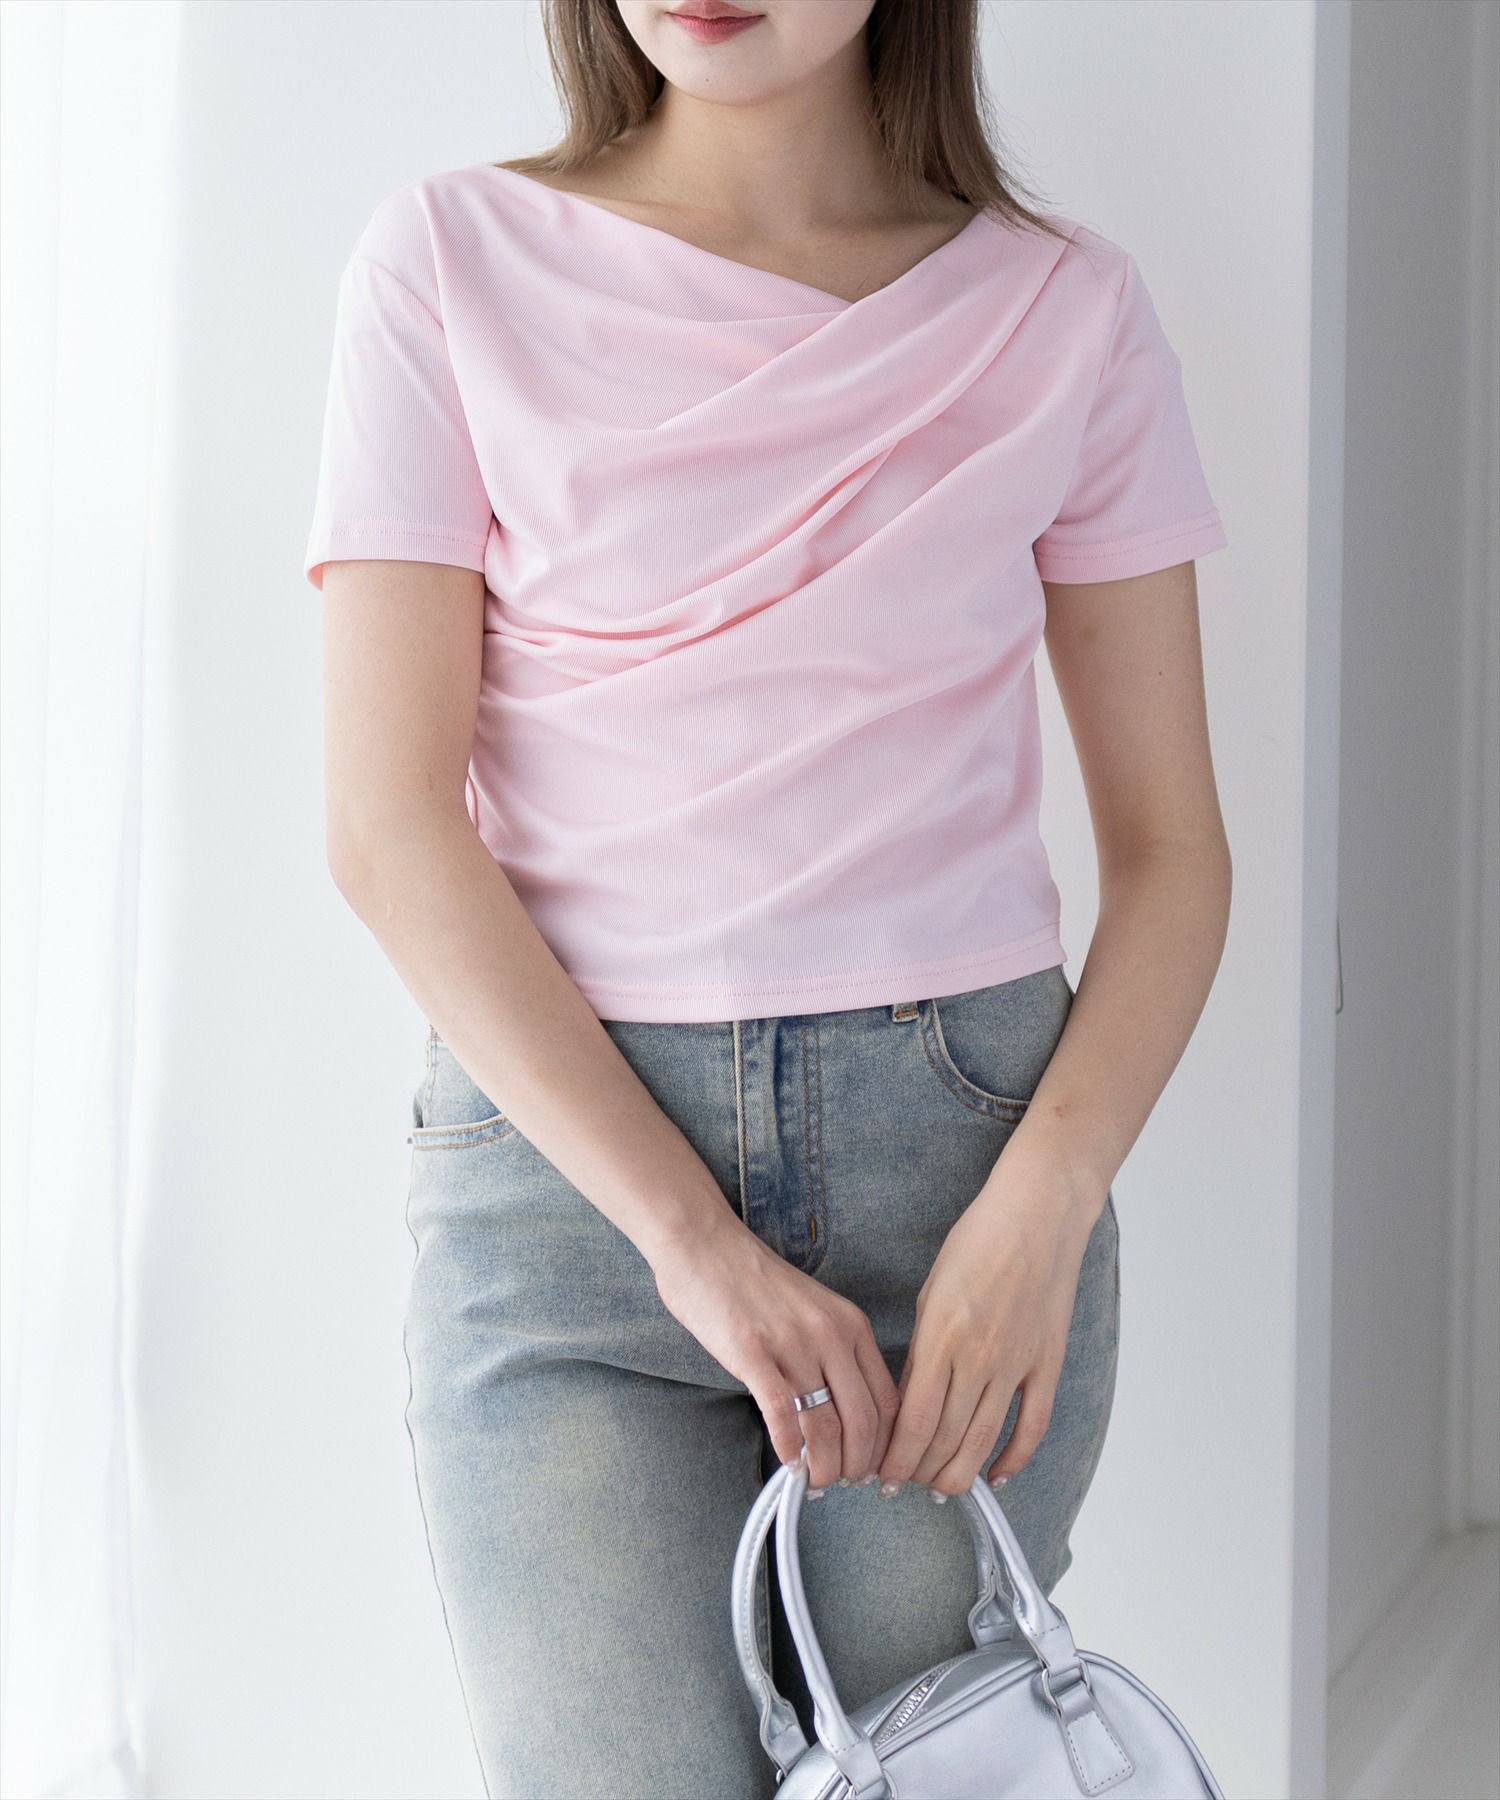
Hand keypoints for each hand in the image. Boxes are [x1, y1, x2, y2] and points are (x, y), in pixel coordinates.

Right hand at [651, 1209, 900, 1491]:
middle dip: (858, 1465)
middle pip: (864, 1420)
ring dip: (825, 1466)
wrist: (706, 1246)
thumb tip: (845, 1415)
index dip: (886, 1446)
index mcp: (852, 1325)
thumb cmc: (756, 1283)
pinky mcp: (754, 1353)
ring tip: (817, 1482)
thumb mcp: (815, 1311)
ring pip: (826, 1425)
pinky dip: (789, 1448)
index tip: (875, 1469)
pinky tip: (787, 1462)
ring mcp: (793, 1344)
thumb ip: (835, 1353)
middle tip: (845, 1484)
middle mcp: (830, 1334)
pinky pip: (783, 1414)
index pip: (888, 1401)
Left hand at [877, 1168, 1102, 1498]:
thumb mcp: (930, 1294)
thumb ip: (920, 1351)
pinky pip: (1032, 1426)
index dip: (897, 1458)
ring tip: (940, 1489)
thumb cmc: (977, 1242)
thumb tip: (908, 1402)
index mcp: (942, 1337)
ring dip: (959, 1473)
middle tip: (905, 1485)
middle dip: (921, 1471)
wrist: (1037, 1216)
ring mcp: (1017, 1364)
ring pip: (985, 1441)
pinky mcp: (1047, 1364)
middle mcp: (979, 1358)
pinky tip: (996, 1476)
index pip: (915, 1421)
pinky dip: (1014, 1459)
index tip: (883, 1475)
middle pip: (947, 1439)